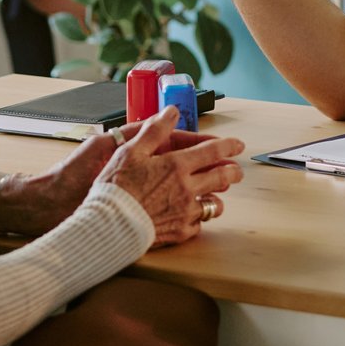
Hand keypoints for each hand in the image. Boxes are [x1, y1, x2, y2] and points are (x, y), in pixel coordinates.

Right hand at [0, 115, 224, 235]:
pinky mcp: (179, 233)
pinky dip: (198, 219)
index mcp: (177, 166)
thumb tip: (170, 112)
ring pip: (215, 205)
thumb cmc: (114, 188)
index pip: (213, 152)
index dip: (229, 146)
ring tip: (214, 196)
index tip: (238, 145)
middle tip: (235, 171)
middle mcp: (187, 189)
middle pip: (222, 178)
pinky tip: (191, 216)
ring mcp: (186, 213)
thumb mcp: (130, 151)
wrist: (106, 226)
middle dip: (232, 172)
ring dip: (217, 198)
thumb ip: (153, 130)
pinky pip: (198, 225)